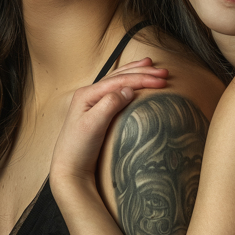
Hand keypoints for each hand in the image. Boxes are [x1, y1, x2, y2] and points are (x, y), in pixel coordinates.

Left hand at [50, 58, 167, 189]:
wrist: (70, 169)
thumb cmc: (79, 148)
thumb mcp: (93, 125)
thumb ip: (109, 105)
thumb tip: (128, 90)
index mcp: (87, 94)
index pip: (119, 81)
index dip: (142, 79)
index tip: (162, 81)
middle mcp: (89, 94)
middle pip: (120, 76)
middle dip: (143, 72)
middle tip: (164, 73)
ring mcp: (93, 102)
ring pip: (118, 80)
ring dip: (136, 72)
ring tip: (151, 65)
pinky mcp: (98, 111)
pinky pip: (116, 90)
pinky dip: (129, 83)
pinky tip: (135, 83)